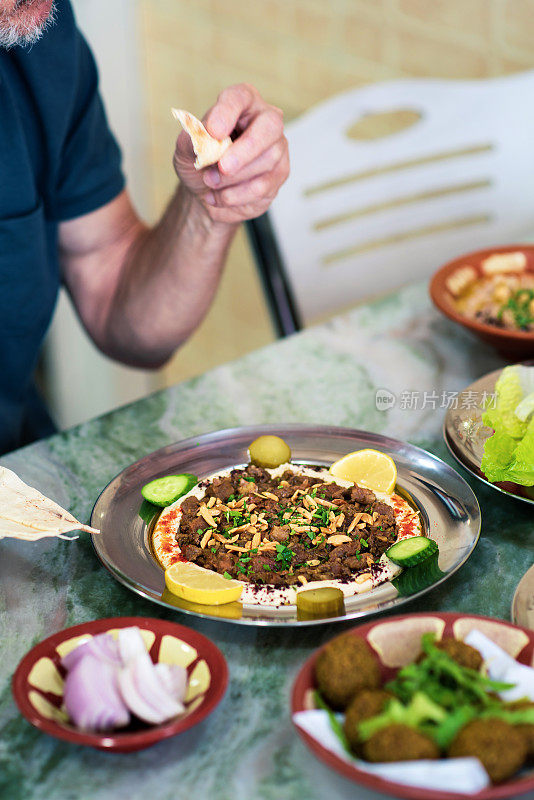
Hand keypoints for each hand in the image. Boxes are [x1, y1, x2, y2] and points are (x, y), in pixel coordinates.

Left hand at [173, 83, 288, 223]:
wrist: (207, 193)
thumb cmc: (201, 163)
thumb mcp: (187, 150)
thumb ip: (192, 140)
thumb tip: (203, 136)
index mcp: (242, 103)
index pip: (240, 97)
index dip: (227, 112)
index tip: (213, 131)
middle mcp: (266, 121)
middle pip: (269, 127)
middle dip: (246, 149)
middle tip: (223, 167)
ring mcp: (277, 148)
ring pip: (266, 161)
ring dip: (233, 178)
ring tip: (210, 182)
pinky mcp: (279, 175)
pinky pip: (262, 187)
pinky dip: (235, 196)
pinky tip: (218, 197)